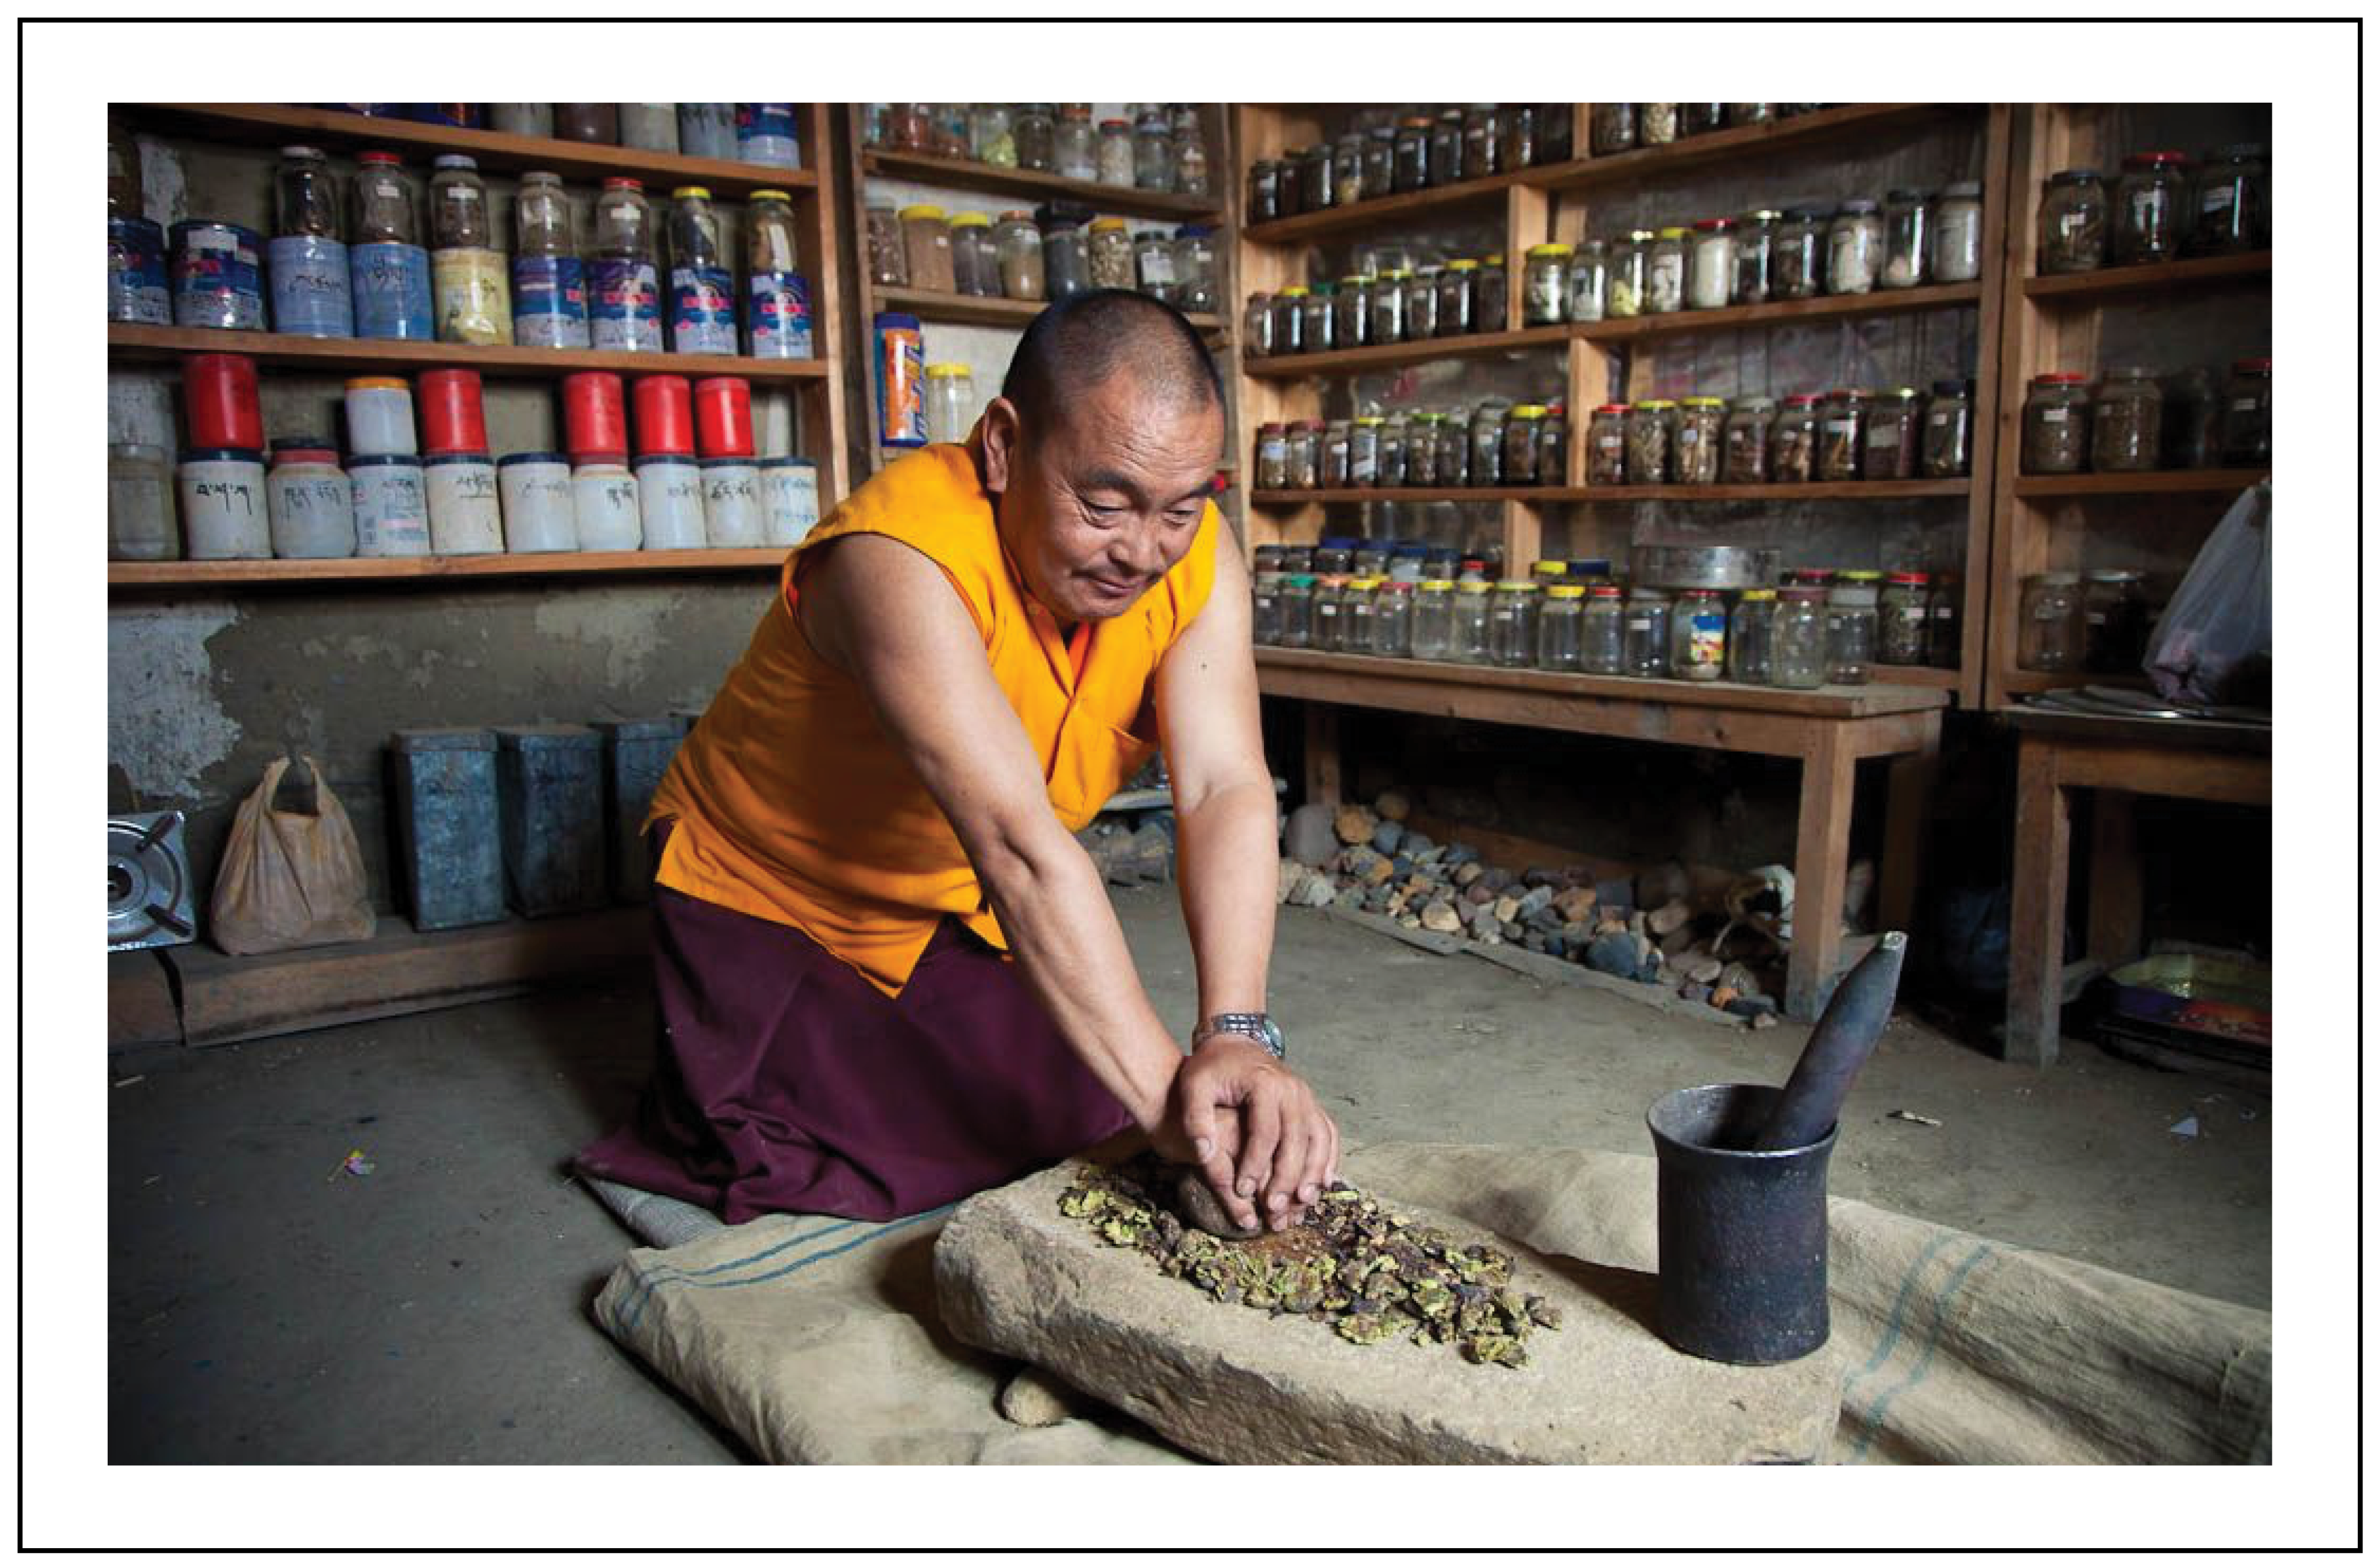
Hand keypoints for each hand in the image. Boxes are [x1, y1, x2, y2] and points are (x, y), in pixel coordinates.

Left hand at [1163, 1036, 1339, 1234]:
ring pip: (1319, 1138)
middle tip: (1275, 1208)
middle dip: (1287, 1177)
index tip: (1243, 1191)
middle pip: (1297, 1139)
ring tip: (1303, 1203)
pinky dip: (1328, 1158)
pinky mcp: (1310, 1103)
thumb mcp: (1194, 1085)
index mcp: (1265, 1084)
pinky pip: (1327, 1132)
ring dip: (1313, 1172)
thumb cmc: (1212, 1066)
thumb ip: (1196, 1119)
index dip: (1255, 1164)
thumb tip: (1203, 1154)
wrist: (1234, 1042)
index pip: (1265, 1131)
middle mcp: (1292, 1089)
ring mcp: (1306, 1095)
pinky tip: (1323, 1183)